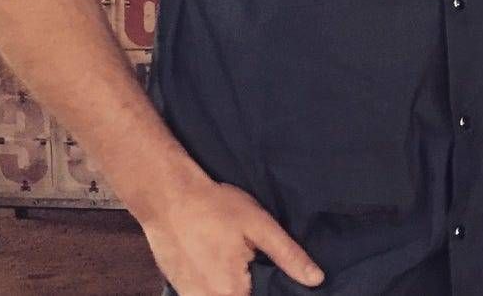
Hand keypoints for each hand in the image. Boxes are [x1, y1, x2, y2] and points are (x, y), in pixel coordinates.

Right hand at [139, 176, 323, 295]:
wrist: (166, 195)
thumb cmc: (213, 207)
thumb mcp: (259, 225)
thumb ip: (288, 255)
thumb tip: (316, 279)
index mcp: (231, 293)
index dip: (272, 290)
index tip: (271, 271)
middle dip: (255, 287)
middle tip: (253, 259)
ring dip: (235, 287)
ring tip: (238, 260)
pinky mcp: (179, 289)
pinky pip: (206, 295)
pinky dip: (218, 286)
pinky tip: (221, 263)